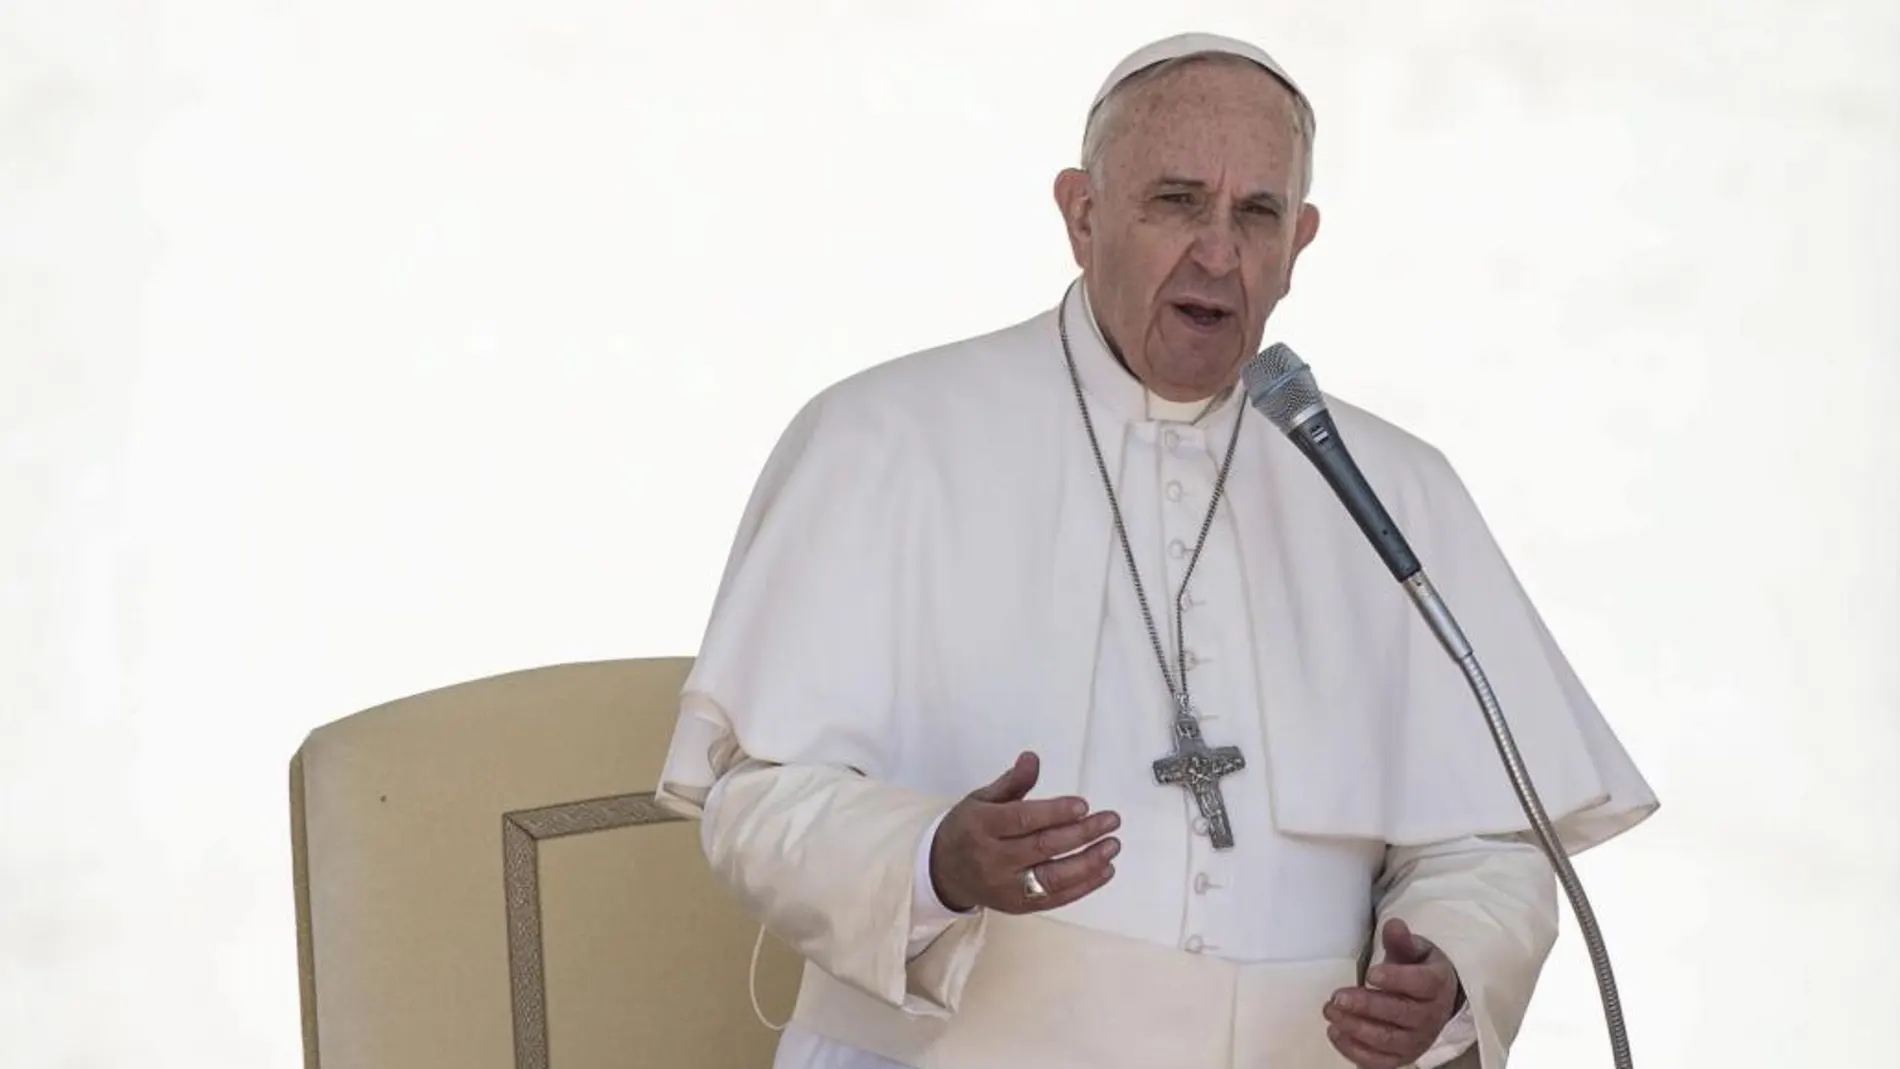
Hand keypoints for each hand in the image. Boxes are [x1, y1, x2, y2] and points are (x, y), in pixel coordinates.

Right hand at [928, 751, 1119, 913]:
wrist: (944, 873)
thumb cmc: (968, 829)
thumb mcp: (981, 799)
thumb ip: (1012, 782)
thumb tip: (1033, 757)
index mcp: (983, 826)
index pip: (1022, 820)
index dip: (1054, 813)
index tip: (1083, 805)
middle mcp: (994, 858)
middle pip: (1042, 847)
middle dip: (1081, 834)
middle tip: (1111, 820)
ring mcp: (1006, 886)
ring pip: (1052, 877)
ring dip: (1088, 863)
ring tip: (1112, 846)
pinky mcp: (1018, 906)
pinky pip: (1055, 899)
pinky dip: (1083, 886)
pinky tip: (1104, 870)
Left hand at [1323, 918, 1462, 1068]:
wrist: (1436, 1001)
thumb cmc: (1419, 971)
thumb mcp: (1415, 950)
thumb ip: (1402, 940)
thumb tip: (1393, 925)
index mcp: (1435, 985)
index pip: (1420, 983)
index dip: (1396, 979)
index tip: (1371, 974)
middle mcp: (1430, 1016)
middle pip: (1399, 1014)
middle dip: (1366, 1006)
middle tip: (1337, 997)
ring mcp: (1416, 1040)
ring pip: (1387, 1039)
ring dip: (1355, 1028)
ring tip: (1330, 1012)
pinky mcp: (1402, 1057)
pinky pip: (1379, 1061)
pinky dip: (1355, 1051)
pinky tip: (1335, 1033)